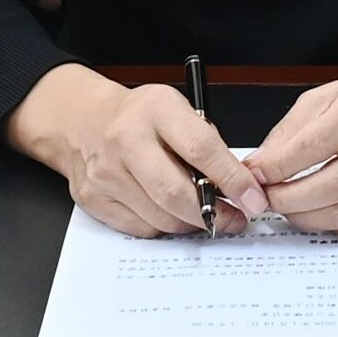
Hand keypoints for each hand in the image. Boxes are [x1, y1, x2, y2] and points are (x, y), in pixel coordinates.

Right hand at [4, 63, 264, 236]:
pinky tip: (173, 215)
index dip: (233, 179)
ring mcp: (105, 173)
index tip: (254, 199)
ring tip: (208, 217)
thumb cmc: (142, 117)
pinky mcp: (92, 199)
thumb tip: (239, 188)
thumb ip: (206, 143)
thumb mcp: (177, 110)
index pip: (201, 148)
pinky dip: (164, 226)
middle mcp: (125, 140)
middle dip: (213, 213)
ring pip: (159, 217)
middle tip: (234, 219)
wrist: (83, 121)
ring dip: (191, 223)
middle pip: (175, 192)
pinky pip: (139, 227)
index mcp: (156, 109)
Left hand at [245, 65, 337, 241]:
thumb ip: (291, 130)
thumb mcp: (330, 96)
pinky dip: (337, 228)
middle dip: (286, 200)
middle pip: (328, 188)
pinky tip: (324, 214)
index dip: (275, 168)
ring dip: (306, 217)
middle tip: (268, 199)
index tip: (255, 176)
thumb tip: (260, 165)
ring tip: (290, 207)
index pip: (311, 147)